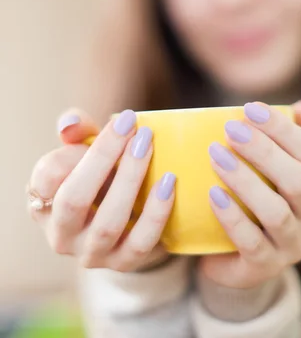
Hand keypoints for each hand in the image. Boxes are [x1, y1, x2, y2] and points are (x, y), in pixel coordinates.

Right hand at [27, 109, 175, 271]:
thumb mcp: (86, 149)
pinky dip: (156, 212)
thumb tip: (70, 124)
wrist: (128, 219)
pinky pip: (140, 243)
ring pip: (108, 223)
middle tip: (133, 127)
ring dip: (130, 180)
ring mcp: (90, 254)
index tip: (111, 124)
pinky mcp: (122, 263)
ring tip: (148, 147)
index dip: (73, 150)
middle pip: (74, 200)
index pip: (46, 177)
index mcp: (44, 201)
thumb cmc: (101, 174)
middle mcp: (60, 234)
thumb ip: (77, 130)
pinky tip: (169, 182)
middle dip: (104, 158)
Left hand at [200, 101, 300, 288]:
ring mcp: (294, 246)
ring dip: (245, 180)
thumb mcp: (273, 163)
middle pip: (299, 181)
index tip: (250, 108)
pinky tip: (213, 194)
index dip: (283, 128)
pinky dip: (233, 216)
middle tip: (230, 129)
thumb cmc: (257, 194)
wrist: (235, 250)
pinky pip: (252, 243)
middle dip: (264, 151)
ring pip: (277, 213)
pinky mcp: (266, 267)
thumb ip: (289, 134)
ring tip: (216, 156)